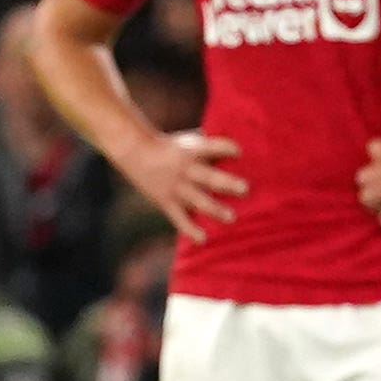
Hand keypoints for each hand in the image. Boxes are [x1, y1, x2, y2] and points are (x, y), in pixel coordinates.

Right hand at [116, 130, 246, 241]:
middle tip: (245, 189)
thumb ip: (210, 146)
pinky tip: (203, 240)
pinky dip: (190, 230)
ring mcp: (176, 188)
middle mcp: (185, 170)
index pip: (212, 147)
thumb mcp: (189, 140)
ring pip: (199, 201)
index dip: (226, 148)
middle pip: (209, 178)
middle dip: (228, 184)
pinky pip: (180, 219)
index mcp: (192, 151)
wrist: (135, 152)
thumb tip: (238, 147)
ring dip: (216, 210)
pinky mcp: (167, 202)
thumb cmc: (170, 145)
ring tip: (232, 217)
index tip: (239, 152)